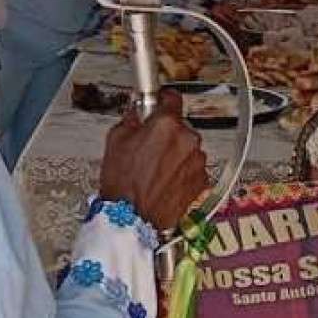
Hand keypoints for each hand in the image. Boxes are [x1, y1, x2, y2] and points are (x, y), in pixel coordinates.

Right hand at [96, 91, 210, 230]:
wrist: (133, 219)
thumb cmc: (123, 184)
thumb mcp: (115, 141)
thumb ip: (130, 120)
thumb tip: (136, 114)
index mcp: (167, 125)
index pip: (172, 98)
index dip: (163, 100)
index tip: (159, 102)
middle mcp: (187, 139)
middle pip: (179, 127)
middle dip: (166, 133)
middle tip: (148, 147)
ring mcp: (197, 161)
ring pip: (186, 148)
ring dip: (175, 153)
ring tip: (153, 169)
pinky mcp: (201, 180)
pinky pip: (192, 167)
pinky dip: (181, 171)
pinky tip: (163, 180)